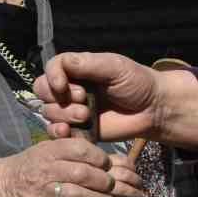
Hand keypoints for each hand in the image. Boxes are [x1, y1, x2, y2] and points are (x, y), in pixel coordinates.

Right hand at [0, 139, 144, 196]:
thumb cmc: (30, 166)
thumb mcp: (47, 151)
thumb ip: (74, 153)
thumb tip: (113, 161)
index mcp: (49, 151)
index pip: (81, 150)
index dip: (100, 158)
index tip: (108, 165)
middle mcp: (46, 169)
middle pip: (83, 174)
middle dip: (104, 182)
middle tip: (113, 187)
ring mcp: (42, 192)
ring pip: (78, 196)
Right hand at [35, 52, 197, 145]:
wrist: (154, 109)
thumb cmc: (137, 82)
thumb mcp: (114, 67)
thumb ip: (87, 64)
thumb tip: (60, 63)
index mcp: (78, 70)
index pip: (52, 68)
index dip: (52, 77)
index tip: (62, 85)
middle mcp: (72, 88)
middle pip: (43, 91)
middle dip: (57, 97)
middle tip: (83, 100)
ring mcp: (74, 110)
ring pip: (49, 111)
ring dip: (63, 114)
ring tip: (86, 115)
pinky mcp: (79, 130)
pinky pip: (58, 132)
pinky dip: (58, 131)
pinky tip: (68, 131)